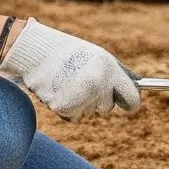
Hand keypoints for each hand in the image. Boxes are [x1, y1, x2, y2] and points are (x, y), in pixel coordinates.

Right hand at [0, 18, 141, 119]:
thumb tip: (125, 94)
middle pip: (107, 106)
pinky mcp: (65, 108)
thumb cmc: (69, 53)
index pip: (132, 98)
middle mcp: (98, 85)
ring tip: (69, 82)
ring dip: (81, 102)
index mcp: (109, 70)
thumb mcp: (97, 57)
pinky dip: (68, 107)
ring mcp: (81, 98)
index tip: (128, 105)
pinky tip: (60, 90)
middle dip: (99, 98)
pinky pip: (74, 116)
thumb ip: (112, 76)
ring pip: (89, 111)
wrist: (37, 52)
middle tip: (83, 82)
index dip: (130, 103)